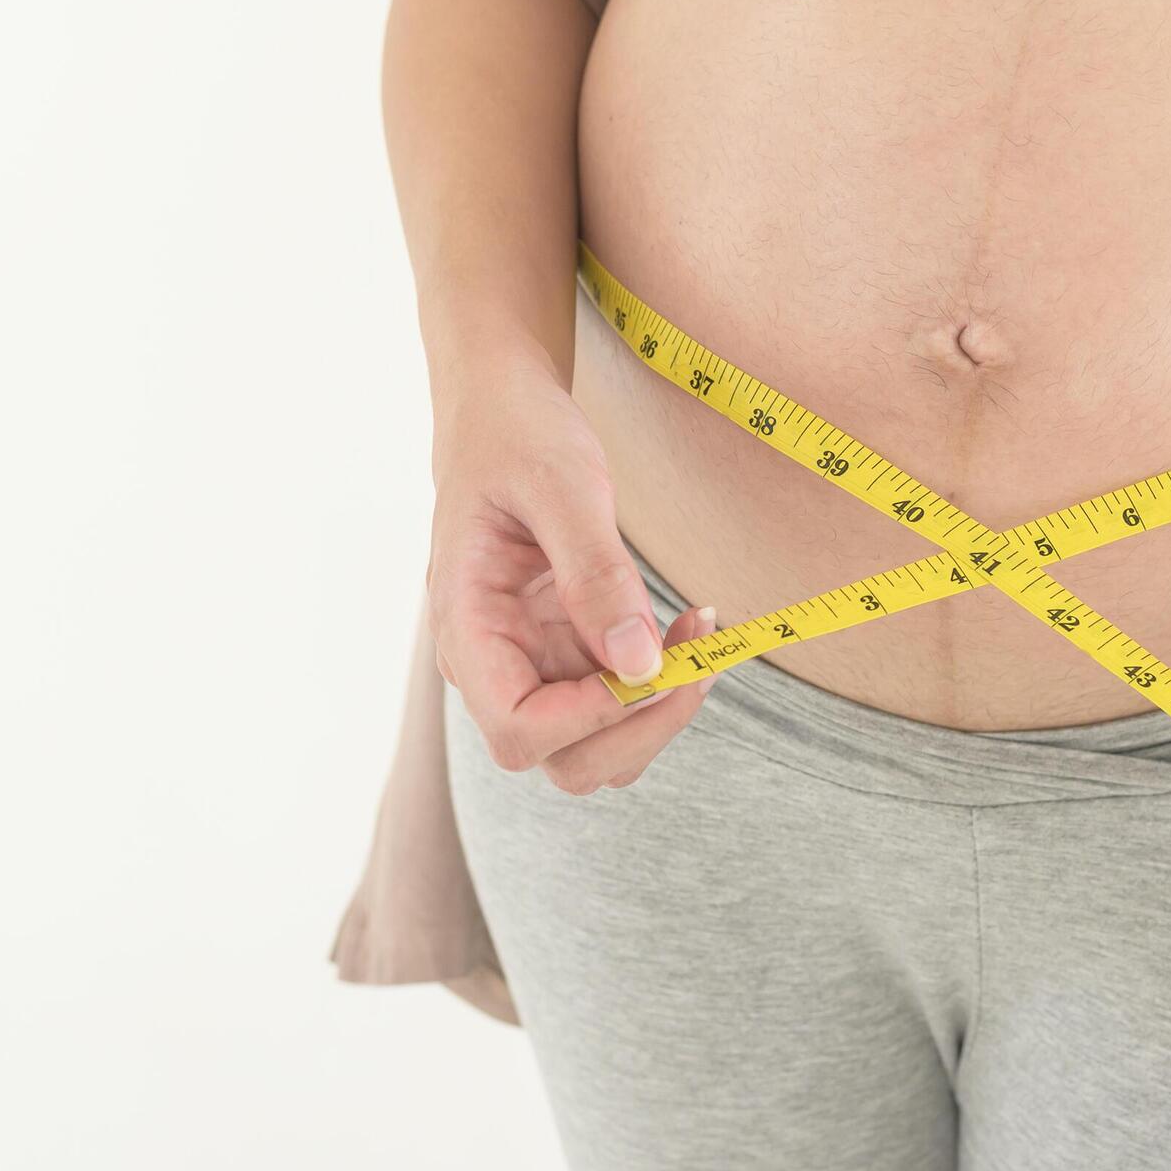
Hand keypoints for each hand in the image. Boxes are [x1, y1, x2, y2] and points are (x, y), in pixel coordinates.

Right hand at [425, 347, 719, 793]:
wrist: (503, 410)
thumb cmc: (519, 437)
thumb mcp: (562, 487)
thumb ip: (597, 576)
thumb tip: (639, 664)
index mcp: (468, 629)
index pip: (518, 729)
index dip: (590, 718)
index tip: (652, 664)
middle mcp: (495, 665)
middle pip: (565, 760)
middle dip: (641, 726)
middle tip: (700, 661)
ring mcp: (533, 665)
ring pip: (600, 745)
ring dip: (661, 710)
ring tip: (702, 635)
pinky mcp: (568, 654)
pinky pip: (621, 701)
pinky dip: (664, 680)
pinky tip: (692, 626)